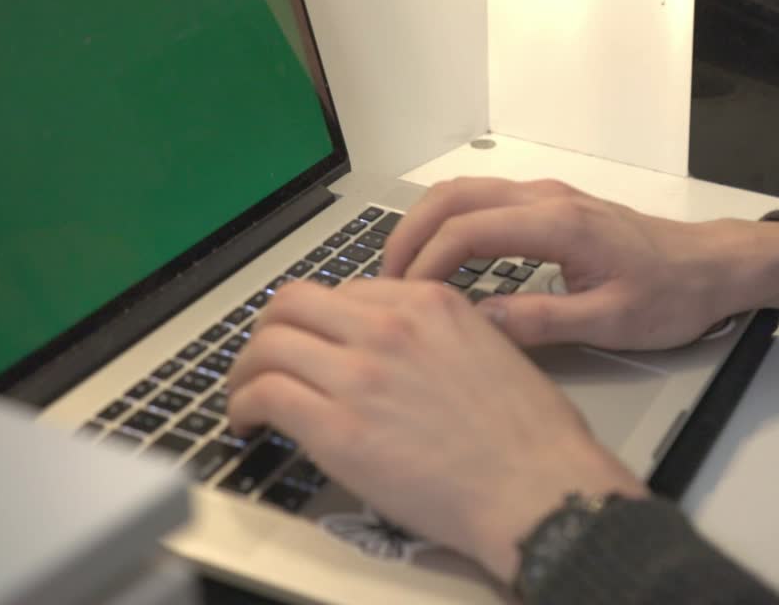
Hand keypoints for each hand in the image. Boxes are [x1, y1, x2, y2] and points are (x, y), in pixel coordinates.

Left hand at [227, 278, 648, 583]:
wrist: (536, 486)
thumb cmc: (531, 436)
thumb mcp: (494, 352)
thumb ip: (441, 339)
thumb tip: (406, 357)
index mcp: (431, 304)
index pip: (347, 291)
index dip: (322, 319)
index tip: (316, 341)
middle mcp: (390, 327)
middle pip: (294, 304)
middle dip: (271, 330)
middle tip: (267, 357)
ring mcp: (360, 373)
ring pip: (268, 344)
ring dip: (246, 369)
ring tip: (246, 393)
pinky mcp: (338, 426)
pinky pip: (264, 394)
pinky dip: (242, 405)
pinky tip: (248, 422)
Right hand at [382, 177, 778, 349]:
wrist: (713, 266)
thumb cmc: (673, 292)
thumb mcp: (611, 320)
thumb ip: (542, 321)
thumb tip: (480, 325)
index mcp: (560, 223)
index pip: (468, 231)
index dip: (427, 265)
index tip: (405, 302)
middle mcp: (548, 198)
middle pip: (454, 197)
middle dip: (410, 236)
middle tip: (385, 285)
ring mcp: (549, 196)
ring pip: (466, 192)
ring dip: (426, 225)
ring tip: (404, 272)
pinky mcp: (553, 206)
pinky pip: (485, 200)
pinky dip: (451, 222)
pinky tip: (444, 260)